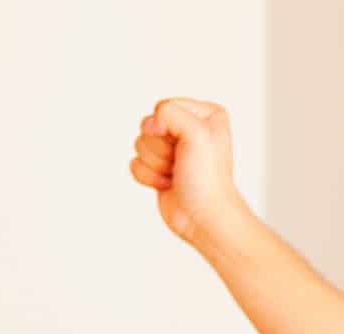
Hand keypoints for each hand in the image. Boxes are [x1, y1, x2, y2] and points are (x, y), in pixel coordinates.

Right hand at [128, 97, 246, 249]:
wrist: (204, 217)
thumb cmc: (208, 180)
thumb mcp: (197, 133)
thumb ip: (169, 112)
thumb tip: (150, 124)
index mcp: (206, 115)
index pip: (163, 106)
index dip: (166, 127)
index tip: (186, 146)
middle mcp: (190, 129)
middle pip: (148, 125)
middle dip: (161, 148)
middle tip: (181, 162)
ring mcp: (174, 149)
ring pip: (140, 144)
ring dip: (156, 163)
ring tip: (176, 174)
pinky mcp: (160, 167)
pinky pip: (135, 163)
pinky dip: (148, 176)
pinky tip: (168, 184)